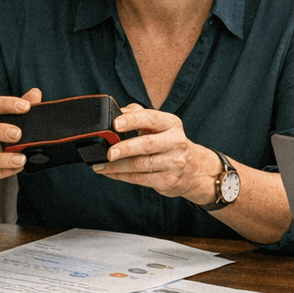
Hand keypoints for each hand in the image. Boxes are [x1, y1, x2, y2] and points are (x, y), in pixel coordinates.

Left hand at [92, 104, 221, 202]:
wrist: (194, 170)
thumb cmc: (169, 143)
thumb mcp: (160, 125)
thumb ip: (139, 114)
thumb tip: (116, 111)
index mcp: (172, 124)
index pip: (151, 118)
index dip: (132, 120)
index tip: (115, 123)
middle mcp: (175, 142)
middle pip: (147, 144)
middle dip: (125, 148)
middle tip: (109, 152)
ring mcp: (173, 164)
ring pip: (140, 165)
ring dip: (116, 166)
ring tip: (99, 165)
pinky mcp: (168, 181)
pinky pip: (139, 179)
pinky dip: (120, 176)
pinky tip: (109, 172)